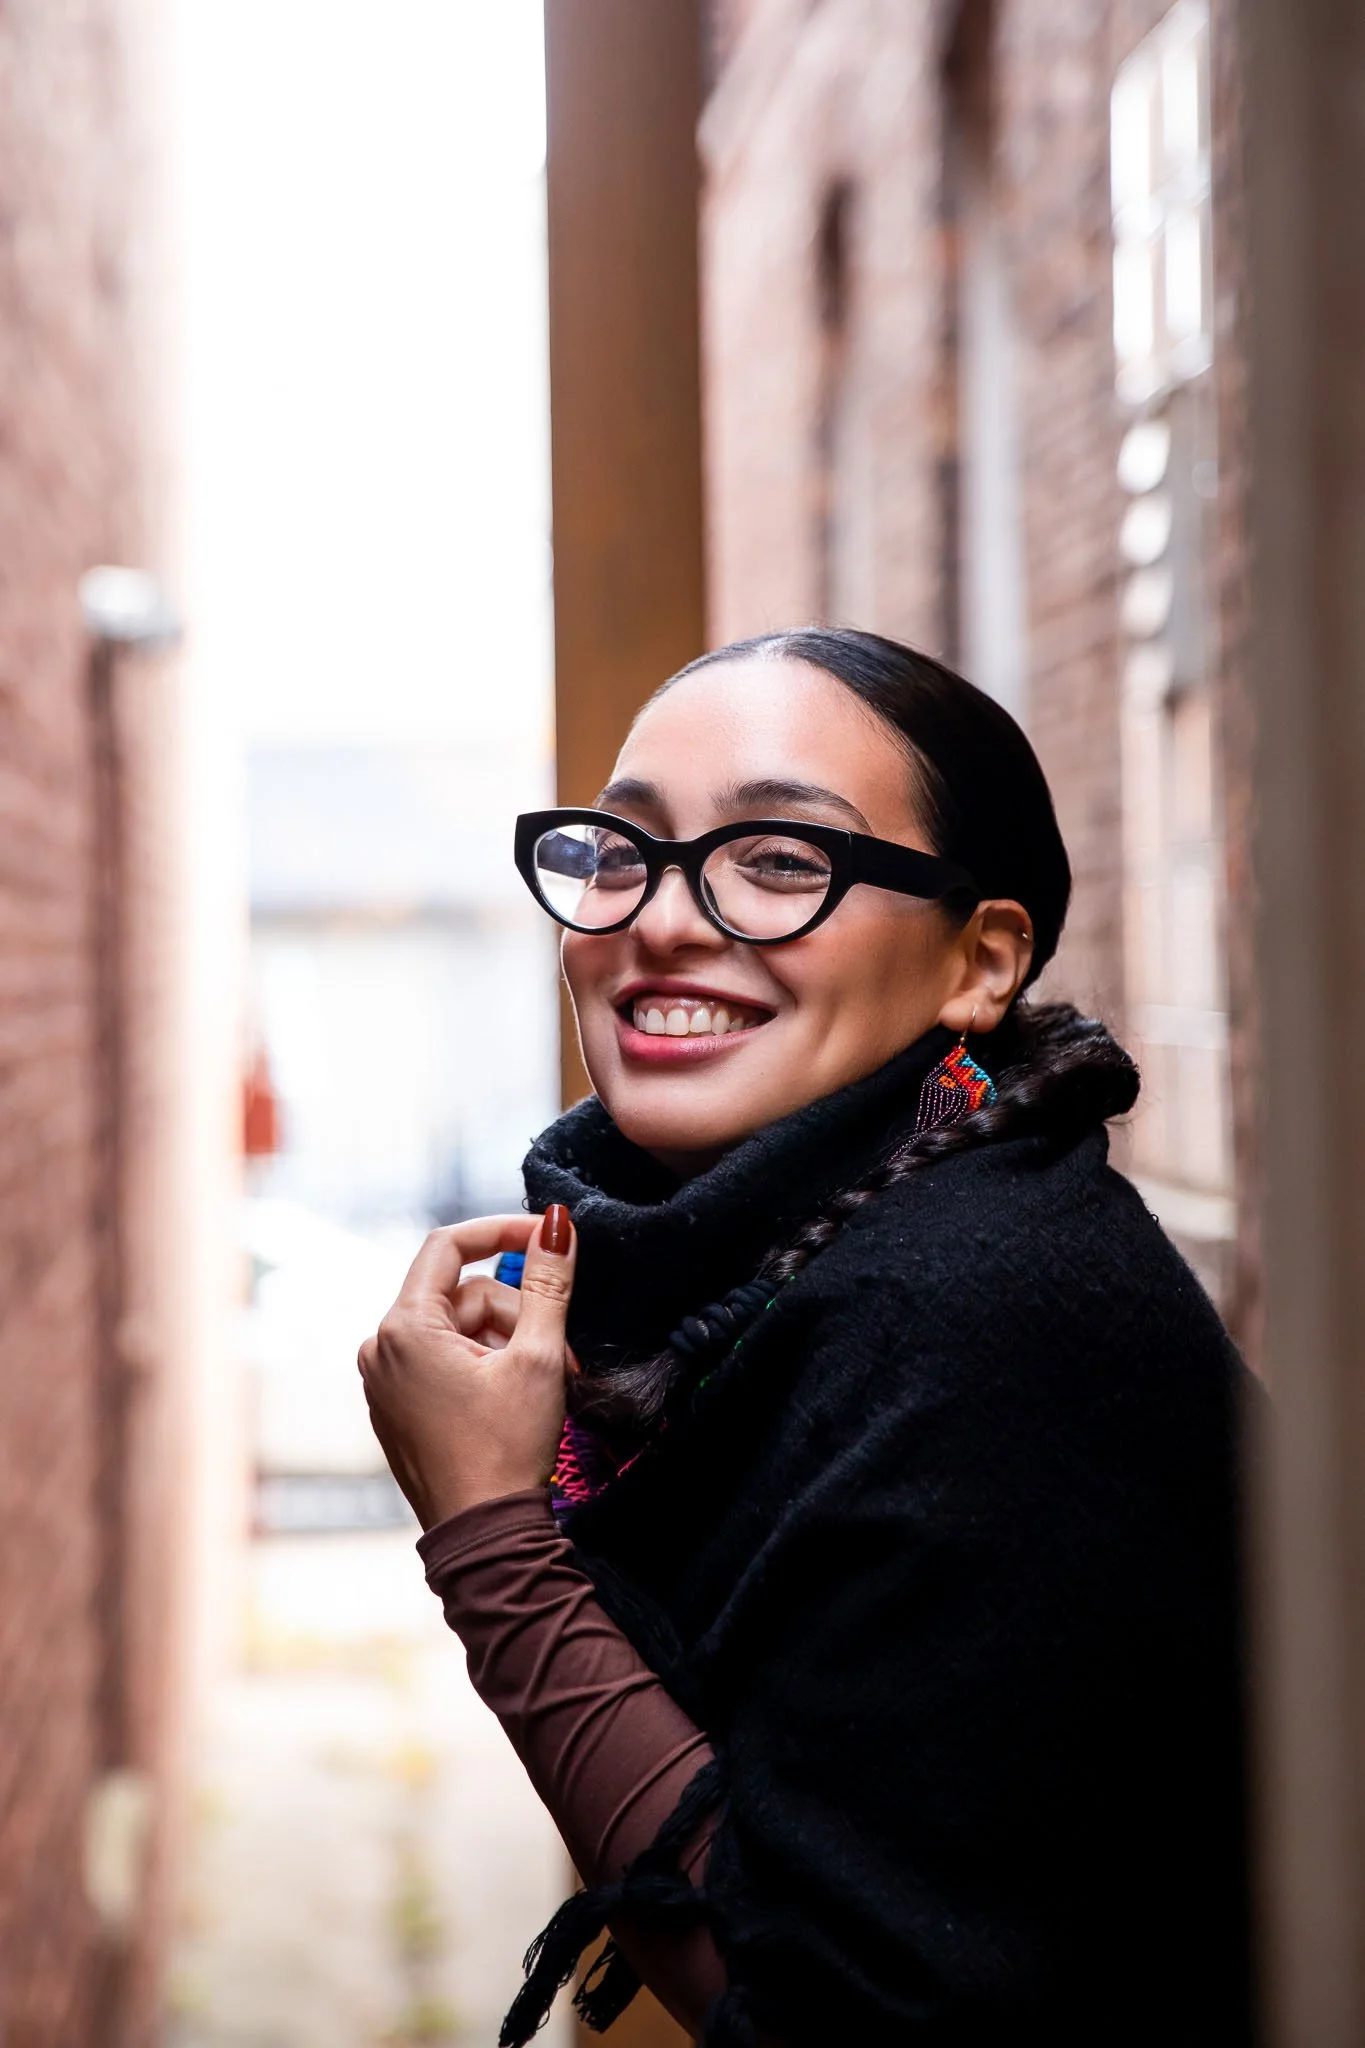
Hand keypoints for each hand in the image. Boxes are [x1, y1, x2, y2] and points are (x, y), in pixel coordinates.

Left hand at [357, 1205, 576, 1529]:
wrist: (484, 1536)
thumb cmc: (506, 1449)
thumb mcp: (539, 1358)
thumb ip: (548, 1283)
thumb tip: (555, 1223)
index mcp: (404, 1329)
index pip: (448, 1246)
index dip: (501, 1231)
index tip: (546, 1236)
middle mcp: (381, 1349)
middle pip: (462, 1294)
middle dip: (517, 1314)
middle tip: (562, 1355)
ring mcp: (385, 1381)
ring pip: (458, 1329)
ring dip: (506, 1344)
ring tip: (545, 1385)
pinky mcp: (399, 1407)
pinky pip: (444, 1360)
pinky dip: (484, 1366)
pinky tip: (513, 1398)